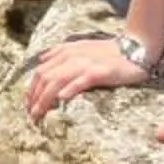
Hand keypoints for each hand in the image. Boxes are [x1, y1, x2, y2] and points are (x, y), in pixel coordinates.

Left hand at [23, 37, 146, 121]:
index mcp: (66, 52)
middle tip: (31, 115)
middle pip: (45, 77)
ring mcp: (85, 64)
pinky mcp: (99, 72)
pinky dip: (69, 89)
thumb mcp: (82, 48)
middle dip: (34, 97)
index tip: (27, 105)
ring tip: (39, 113)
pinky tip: (61, 100)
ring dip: (45, 98)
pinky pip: (81, 81)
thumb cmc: (109, 52)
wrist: (136, 48)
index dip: (31, 89)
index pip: (41, 71)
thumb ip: (61, 52)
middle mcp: (72, 57)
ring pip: (58, 80)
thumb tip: (42, 59)